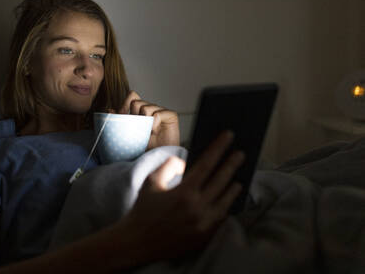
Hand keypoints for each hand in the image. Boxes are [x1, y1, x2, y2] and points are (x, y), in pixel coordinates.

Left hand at [111, 91, 179, 149]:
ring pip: (146, 107)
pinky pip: (158, 114)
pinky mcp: (170, 115)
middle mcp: (150, 108)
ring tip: (147, 132)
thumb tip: (109, 110)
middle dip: (133, 115)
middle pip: (136, 101)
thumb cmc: (144, 147)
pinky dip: (154, 124)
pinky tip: (154, 132)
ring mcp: (160, 111)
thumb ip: (119, 122)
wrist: (158, 158)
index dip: (125, 104)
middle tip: (136, 128)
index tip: (122, 117)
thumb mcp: (127, 134)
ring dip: (144, 121)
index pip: (132, 95)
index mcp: (139, 111)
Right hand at [121, 131, 243, 261]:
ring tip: (238, 178)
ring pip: (226, 201)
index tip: (228, 136)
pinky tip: (228, 200)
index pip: (207, 164)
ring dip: (233, 187)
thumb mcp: (151, 182)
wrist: (137, 243)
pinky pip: (222, 218)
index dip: (219, 148)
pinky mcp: (205, 237)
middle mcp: (197, 208)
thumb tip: (185, 162)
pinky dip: (226, 207)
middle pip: (221, 181)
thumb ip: (169, 167)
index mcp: (184, 193)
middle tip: (241, 154)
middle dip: (232, 164)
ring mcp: (204, 224)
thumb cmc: (143, 210)